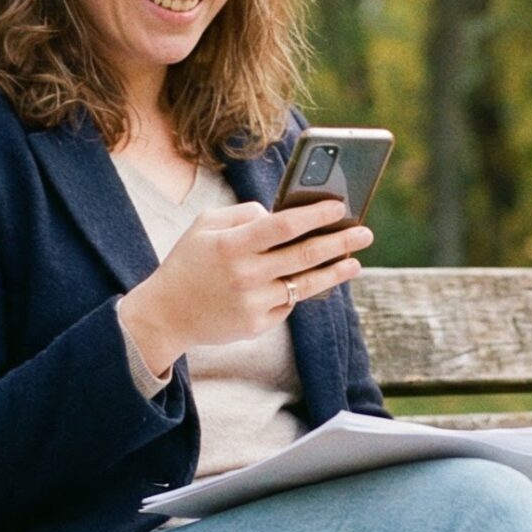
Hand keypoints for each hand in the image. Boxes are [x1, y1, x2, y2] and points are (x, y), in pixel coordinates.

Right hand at [118, 197, 371, 373]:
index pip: (283, 226)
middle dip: (340, 242)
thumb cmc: (188, 262)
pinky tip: (309, 281)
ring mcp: (253, 303)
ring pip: (305, 284)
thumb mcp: (205, 226)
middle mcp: (246, 275)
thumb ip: (243, 215)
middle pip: (305, 255)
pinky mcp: (257, 324)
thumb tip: (280, 216)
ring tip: (355, 261)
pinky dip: (297, 290)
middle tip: (365, 232)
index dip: (315, 215)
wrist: (166, 314)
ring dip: (335, 271)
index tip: (340, 206)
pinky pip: (288, 303)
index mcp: (232, 245)